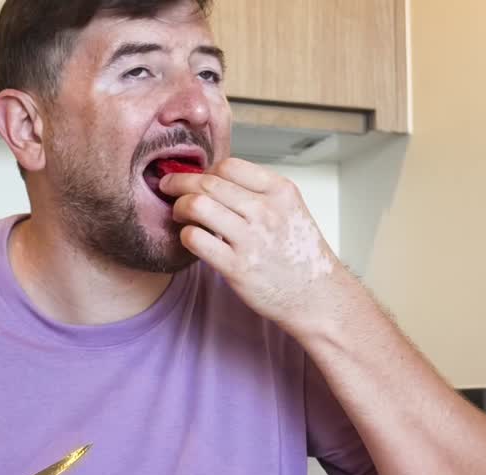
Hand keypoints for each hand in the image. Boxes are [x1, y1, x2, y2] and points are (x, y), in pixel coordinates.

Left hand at [160, 158, 347, 337]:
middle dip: (180, 182)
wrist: (317, 297)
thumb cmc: (301, 255)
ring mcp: (251, 239)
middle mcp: (266, 211)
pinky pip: (195, 239)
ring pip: (197, 206)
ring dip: (179, 207)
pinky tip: (191, 238)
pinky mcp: (237, 267)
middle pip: (208, 182)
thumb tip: (215, 179)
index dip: (205, 170)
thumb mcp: (290, 210)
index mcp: (280, 191)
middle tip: (169, 187)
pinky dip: (185, 235)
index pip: (229, 165)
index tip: (196, 178)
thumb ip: (259, 192)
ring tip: (179, 213)